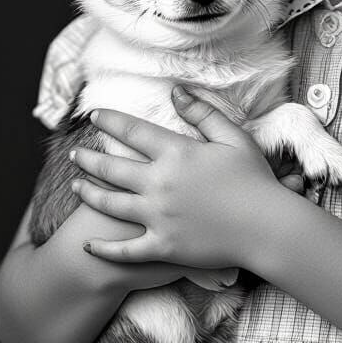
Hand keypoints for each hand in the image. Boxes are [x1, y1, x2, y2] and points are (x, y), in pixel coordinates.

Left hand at [70, 89, 285, 268]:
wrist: (266, 226)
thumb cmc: (255, 179)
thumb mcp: (233, 137)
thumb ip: (202, 113)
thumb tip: (176, 91)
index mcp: (176, 154)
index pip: (132, 131)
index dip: (110, 121)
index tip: (94, 116)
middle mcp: (159, 184)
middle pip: (112, 168)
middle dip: (89, 158)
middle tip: (75, 154)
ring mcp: (157, 218)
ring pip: (110, 204)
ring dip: (88, 193)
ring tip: (76, 186)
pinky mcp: (162, 247)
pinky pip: (124, 251)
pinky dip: (103, 248)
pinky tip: (88, 244)